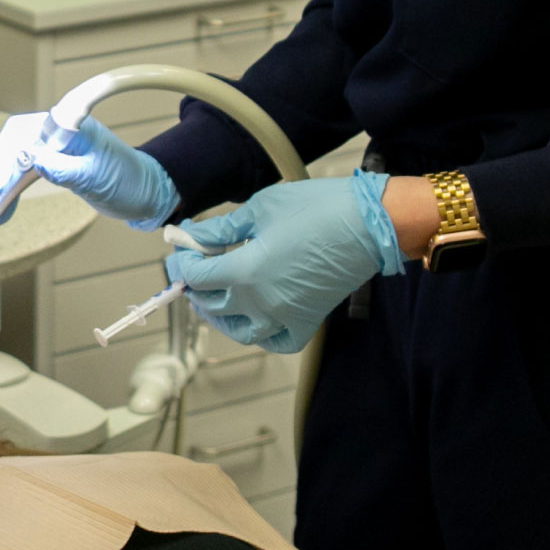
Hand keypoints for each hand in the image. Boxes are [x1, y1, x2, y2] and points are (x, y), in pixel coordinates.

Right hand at [0, 113, 180, 231]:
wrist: (145, 192)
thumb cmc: (128, 181)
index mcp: (68, 125)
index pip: (25, 133)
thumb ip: (64, 168)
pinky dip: (6, 191)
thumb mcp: (97, 178)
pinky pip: (19, 174)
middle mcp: (54, 132)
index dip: (7, 159)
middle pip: (10, 146)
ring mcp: (50, 148)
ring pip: (10, 161)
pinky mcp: (49, 164)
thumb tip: (30, 160)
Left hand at [165, 171, 404, 353]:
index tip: (180, 248)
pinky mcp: (308, 321)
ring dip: (219, 316)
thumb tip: (192, 237)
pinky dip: (259, 335)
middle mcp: (262, 303)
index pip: (197, 277)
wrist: (369, 223)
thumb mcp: (259, 209)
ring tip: (212, 296)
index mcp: (246, 272)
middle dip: (194, 285)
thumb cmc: (316, 208)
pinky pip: (275, 342)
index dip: (182, 262)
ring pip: (239, 332)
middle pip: (212, 305)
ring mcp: (286, 317)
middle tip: (192, 265)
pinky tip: (252, 317)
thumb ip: (221, 229)